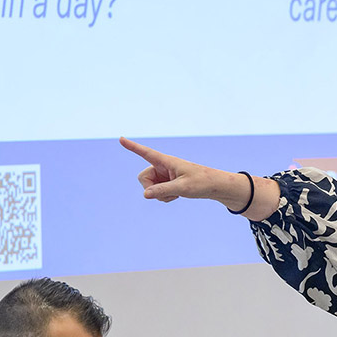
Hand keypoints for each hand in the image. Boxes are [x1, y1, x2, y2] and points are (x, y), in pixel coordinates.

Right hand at [121, 137, 279, 218]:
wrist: (215, 187)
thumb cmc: (202, 183)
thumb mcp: (183, 188)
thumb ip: (163, 190)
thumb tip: (145, 195)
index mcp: (166, 161)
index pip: (146, 152)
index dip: (133, 147)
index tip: (120, 138)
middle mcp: (163, 167)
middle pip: (143, 178)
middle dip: (150, 188)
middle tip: (168, 193)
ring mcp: (164, 176)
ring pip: (149, 188)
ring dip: (160, 195)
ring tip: (177, 194)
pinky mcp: (167, 183)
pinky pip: (157, 193)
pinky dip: (165, 197)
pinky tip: (177, 196)